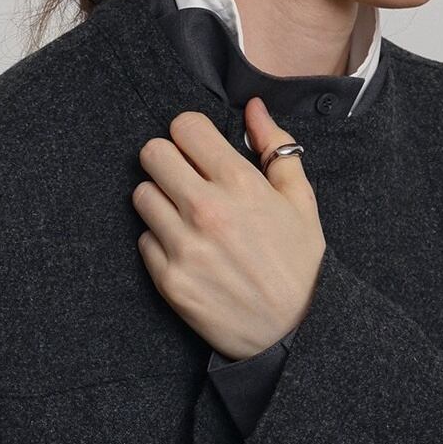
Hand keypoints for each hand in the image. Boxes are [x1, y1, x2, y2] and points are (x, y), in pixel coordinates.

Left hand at [132, 96, 324, 360]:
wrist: (294, 335)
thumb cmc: (300, 267)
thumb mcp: (301, 202)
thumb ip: (276, 148)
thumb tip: (253, 108)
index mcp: (238, 182)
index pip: (183, 127)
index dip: (190, 137)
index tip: (199, 154)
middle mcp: (205, 210)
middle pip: (151, 154)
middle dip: (167, 162)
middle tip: (184, 182)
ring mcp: (183, 247)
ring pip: (141, 196)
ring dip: (160, 202)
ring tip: (186, 220)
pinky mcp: (170, 281)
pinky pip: (144, 241)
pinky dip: (160, 244)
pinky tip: (188, 254)